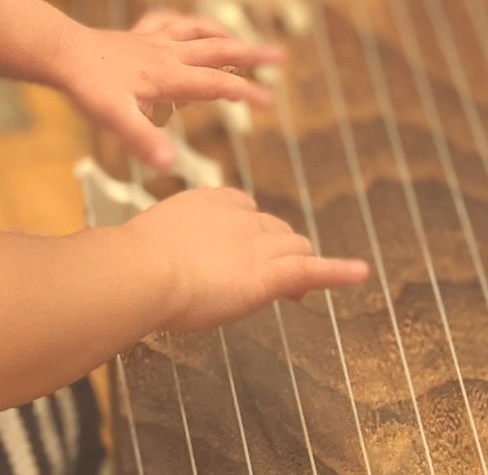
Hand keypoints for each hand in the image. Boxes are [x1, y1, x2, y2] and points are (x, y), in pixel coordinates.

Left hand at [54, 11, 285, 168]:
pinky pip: (167, 22)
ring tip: (239, 39)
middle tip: (282, 55)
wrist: (60, 52)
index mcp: (170, 77)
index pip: (218, 84)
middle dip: (252, 55)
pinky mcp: (136, 35)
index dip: (247, 93)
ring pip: (197, 31)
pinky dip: (183, 22)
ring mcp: (153, 41)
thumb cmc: (87, 88)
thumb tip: (170, 166)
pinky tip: (185, 25)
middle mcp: (168, 54)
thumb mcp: (114, 121)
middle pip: (219, 50)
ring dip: (222, 34)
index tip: (272, 104)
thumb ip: (144, 141)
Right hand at [122, 188, 369, 331]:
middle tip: (273, 278)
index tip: (245, 252)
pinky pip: (313, 270)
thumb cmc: (131, 264)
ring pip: (295, 247)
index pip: (246, 210)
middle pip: (275, 229)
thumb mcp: (145, 244)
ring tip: (300, 288)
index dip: (250, 233)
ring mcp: (258, 244)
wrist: (141, 272)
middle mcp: (241, 215)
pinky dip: (339, 271)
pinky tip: (361, 273)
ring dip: (299, 264)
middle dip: (278, 250)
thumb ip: (156, 246)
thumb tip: (125, 261)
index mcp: (211, 199)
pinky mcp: (270, 274)